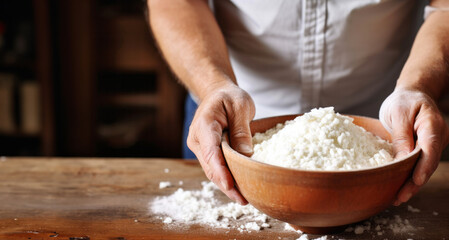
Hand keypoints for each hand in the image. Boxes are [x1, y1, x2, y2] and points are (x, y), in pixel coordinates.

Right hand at [187, 84, 254, 204]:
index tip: (230, 185)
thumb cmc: (229, 97)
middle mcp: (197, 139)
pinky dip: (226, 178)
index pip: (211, 152)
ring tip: (243, 199)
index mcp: (204, 124)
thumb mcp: (241, 106)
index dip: (220, 170)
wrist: (216, 93)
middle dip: (226, 185)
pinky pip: (215, 168)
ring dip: (226, 186)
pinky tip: (238, 189)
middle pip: (211, 167)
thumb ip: (242, 129)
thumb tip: (246, 154)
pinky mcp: (206, 152)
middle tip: (244, 199)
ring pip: (212, 171)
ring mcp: (200, 147)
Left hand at [379, 88, 448, 205]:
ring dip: (412, 183)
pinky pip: (420, 164)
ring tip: (397, 198)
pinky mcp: (427, 149)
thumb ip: (401, 136)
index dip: (423, 167)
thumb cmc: (404, 101)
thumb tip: (402, 159)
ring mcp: (434, 144)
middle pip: (428, 163)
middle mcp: (437, 136)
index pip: (430, 148)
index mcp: (432, 124)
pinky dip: (410, 176)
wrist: (412, 95)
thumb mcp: (398, 113)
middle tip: (399, 197)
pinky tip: (400, 188)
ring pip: (424, 167)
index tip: (416, 181)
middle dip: (415, 182)